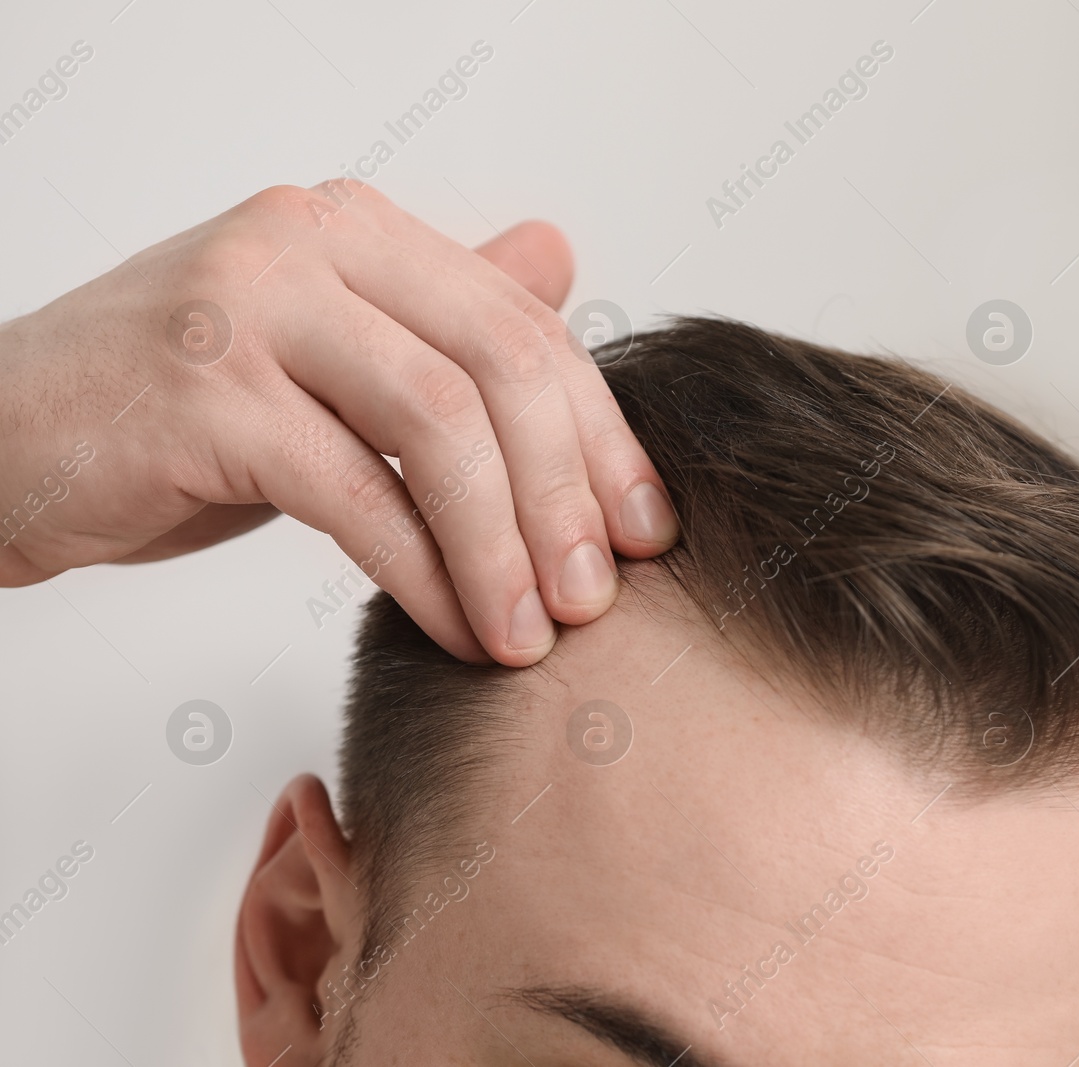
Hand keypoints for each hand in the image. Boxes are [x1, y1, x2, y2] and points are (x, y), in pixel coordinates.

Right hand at [0, 181, 678, 665]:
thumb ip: (439, 316)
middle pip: (500, 364)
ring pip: (438, 427)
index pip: (524, 328)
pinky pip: (356, 495)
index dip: (602, 436)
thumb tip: (561, 260)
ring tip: (536, 633)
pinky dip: (425, 573)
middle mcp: (309, 243)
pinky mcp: (201, 392)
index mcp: (356, 230)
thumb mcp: (327, 358)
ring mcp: (250, 307)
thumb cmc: (172, 415)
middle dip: (568, 493)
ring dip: (505, 545)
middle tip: (600, 597)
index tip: (647, 529)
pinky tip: (457, 629)